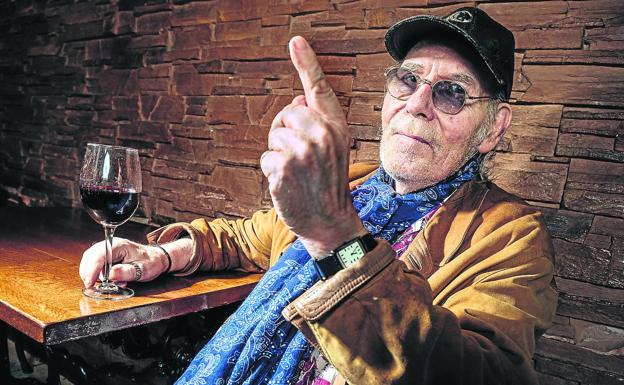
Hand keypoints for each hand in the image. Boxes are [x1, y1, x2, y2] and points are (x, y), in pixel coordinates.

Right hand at [79, 238, 167, 287]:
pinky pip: (95, 263)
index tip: (90, 282)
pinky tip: (105, 279)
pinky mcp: (107, 255)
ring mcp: (108, 249)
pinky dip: (95, 272)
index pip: (99, 255)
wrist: (156, 258)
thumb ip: (127, 272)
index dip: (92, 270)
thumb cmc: (151, 262)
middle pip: (90, 256)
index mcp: (119, 246)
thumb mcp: (143, 269)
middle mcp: (111, 245)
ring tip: (102, 282)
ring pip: (90, 259)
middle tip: (91, 285)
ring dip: (91, 272)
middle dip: (88, 272)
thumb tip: (111, 274)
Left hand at [260, 36, 366, 258]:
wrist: (330, 221)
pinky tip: (287, 184)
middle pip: (286, 114)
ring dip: (278, 155)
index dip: (307, 63)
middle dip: (285, 132)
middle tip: (299, 156)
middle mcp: (321, 135)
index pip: (318, 89)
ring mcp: (302, 153)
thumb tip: (296, 101)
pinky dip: (271, 172)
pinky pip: (265, 158)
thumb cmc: (329, 183)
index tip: (296, 41)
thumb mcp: (335, 149)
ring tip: (296, 172)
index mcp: (335, 127)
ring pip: (273, 137)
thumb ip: (319, 122)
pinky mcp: (283, 170)